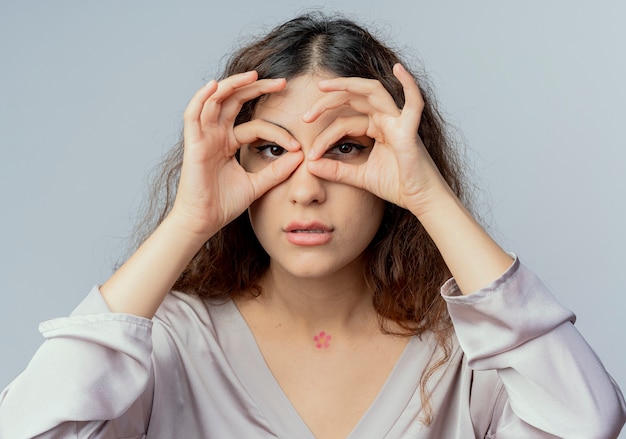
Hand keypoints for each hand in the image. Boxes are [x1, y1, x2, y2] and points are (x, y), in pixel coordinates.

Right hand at [171, 71, 303, 237]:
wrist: (204, 221)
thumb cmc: (224, 204)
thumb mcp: (257, 184)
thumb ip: (277, 171)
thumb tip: (300, 157)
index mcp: (228, 143)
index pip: (254, 126)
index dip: (277, 132)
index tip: (297, 146)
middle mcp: (215, 135)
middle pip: (234, 101)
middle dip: (256, 88)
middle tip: (281, 82)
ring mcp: (203, 137)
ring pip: (214, 100)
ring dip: (232, 85)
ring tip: (253, 75)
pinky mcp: (193, 143)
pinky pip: (193, 114)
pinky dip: (201, 97)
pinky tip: (215, 85)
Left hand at [304, 64, 451, 217]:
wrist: (420, 201)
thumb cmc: (397, 186)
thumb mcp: (359, 177)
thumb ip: (336, 170)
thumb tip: (309, 165)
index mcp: (377, 128)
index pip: (344, 122)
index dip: (324, 137)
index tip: (310, 156)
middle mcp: (387, 119)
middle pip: (353, 99)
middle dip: (327, 103)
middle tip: (305, 116)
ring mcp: (399, 121)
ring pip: (372, 92)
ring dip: (346, 86)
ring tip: (323, 87)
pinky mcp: (410, 130)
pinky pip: (414, 103)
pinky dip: (409, 84)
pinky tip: (399, 68)